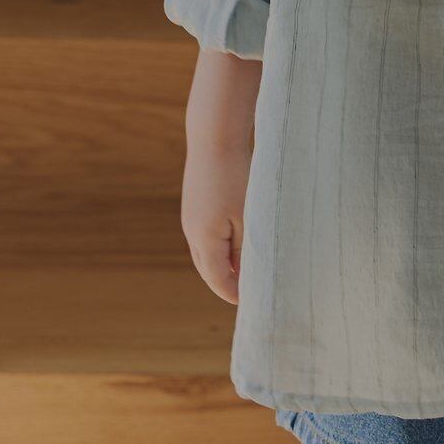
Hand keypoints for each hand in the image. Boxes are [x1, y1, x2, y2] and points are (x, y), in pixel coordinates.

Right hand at [181, 142, 251, 303]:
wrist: (214, 138)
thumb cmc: (236, 176)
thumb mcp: (247, 216)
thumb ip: (246, 248)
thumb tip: (246, 274)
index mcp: (205, 240)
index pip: (218, 281)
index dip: (234, 295)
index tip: (254, 304)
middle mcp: (192, 233)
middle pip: (209, 271)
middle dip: (227, 285)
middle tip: (250, 295)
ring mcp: (190, 218)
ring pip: (206, 255)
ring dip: (223, 266)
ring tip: (246, 273)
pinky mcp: (194, 206)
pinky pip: (205, 237)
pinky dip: (220, 248)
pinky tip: (237, 244)